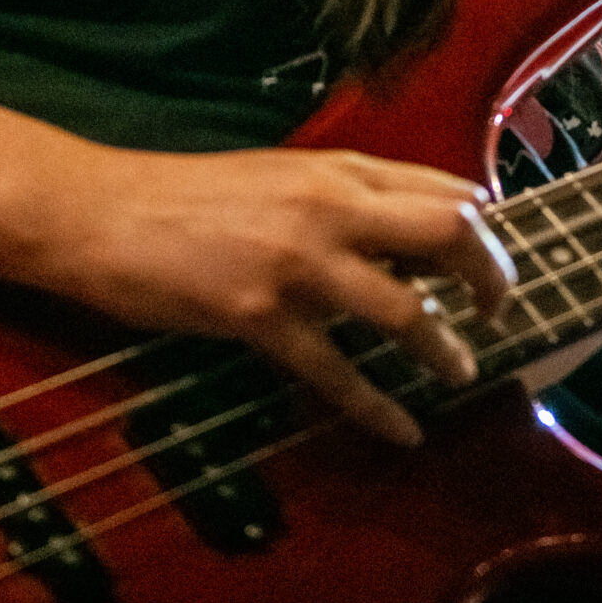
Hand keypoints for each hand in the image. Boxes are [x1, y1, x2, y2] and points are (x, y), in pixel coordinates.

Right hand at [46, 146, 515, 446]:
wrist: (103, 212)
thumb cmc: (188, 195)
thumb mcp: (280, 176)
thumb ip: (343, 196)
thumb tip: (404, 229)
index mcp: (338, 170)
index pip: (444, 189)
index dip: (485, 227)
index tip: (496, 257)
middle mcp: (331, 208)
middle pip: (449, 234)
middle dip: (491, 276)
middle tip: (497, 309)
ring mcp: (298, 263)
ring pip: (406, 310)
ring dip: (446, 349)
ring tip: (462, 370)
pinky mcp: (260, 316)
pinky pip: (337, 373)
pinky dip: (379, 409)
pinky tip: (405, 432)